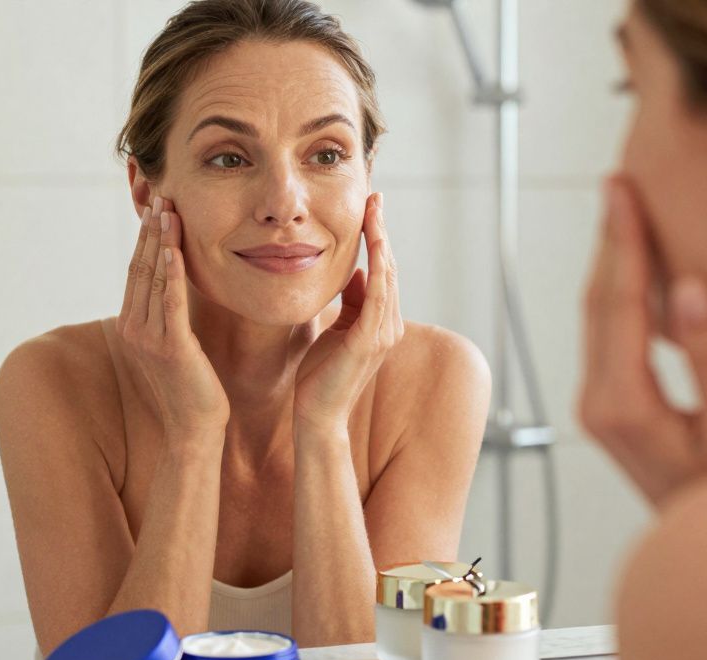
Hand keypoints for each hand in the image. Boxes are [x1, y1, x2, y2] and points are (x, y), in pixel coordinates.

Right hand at [116, 197, 228, 435]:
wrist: (196, 429)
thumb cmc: (193, 388)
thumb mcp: (176, 345)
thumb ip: (170, 316)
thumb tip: (176, 287)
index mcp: (133, 325)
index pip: (138, 270)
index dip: (146, 237)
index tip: (157, 206)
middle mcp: (134, 328)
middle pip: (141, 267)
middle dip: (151, 230)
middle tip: (161, 194)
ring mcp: (149, 338)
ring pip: (153, 279)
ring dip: (162, 242)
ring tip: (168, 210)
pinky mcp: (171, 348)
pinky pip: (170, 303)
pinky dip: (171, 274)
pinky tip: (175, 250)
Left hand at [294, 192, 403, 432]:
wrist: (317, 415)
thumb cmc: (320, 376)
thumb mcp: (335, 329)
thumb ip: (350, 304)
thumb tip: (358, 274)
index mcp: (380, 322)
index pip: (383, 271)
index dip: (377, 238)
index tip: (370, 207)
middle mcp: (389, 325)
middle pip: (390, 267)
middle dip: (381, 230)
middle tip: (374, 197)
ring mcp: (384, 334)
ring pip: (388, 276)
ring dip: (381, 241)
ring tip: (374, 210)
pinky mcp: (371, 341)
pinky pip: (379, 296)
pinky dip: (379, 267)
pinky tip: (374, 245)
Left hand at [578, 176, 706, 507]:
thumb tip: (686, 288)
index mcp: (622, 406)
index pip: (618, 304)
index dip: (622, 241)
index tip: (621, 190)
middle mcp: (597, 406)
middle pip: (597, 303)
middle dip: (609, 241)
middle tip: (617, 184)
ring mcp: (597, 409)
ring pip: (597, 318)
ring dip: (610, 263)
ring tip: (623, 211)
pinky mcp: (609, 410)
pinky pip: (607, 335)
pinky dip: (619, 293)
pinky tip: (636, 267)